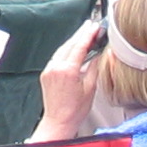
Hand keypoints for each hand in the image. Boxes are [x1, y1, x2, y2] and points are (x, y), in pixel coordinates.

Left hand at [32, 22, 102, 142]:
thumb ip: (94, 68)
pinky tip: (72, 49)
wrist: (59, 121)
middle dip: (80, 34)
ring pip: (62, 49)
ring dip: (73, 41)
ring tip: (83, 33)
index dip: (88, 35)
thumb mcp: (90, 89)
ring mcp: (49, 69)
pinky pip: (56, 57)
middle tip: (90, 25)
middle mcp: (56, 67)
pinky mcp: (46, 73)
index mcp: (68, 70)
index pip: (79, 47)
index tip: (95, 27)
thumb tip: (100, 54)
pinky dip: (66, 51)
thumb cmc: (76, 110)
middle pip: (70, 45)